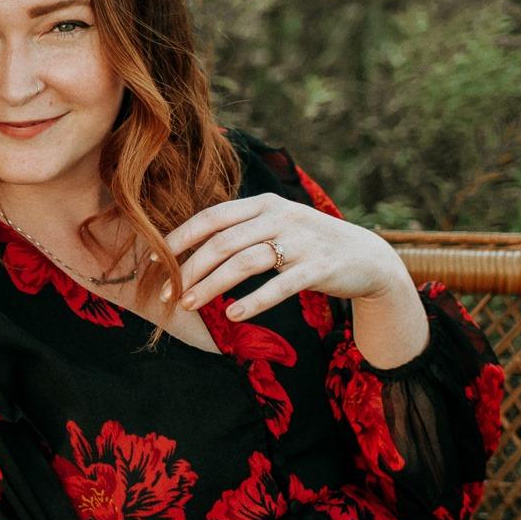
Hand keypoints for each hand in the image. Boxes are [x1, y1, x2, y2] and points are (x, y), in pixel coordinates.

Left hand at [161, 193, 409, 322]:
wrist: (368, 257)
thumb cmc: (309, 244)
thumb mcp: (275, 226)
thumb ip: (240, 231)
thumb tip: (190, 250)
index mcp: (263, 204)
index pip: (211, 217)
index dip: (179, 237)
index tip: (153, 259)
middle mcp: (279, 216)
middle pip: (221, 242)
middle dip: (188, 268)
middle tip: (167, 293)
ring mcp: (301, 240)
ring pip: (244, 263)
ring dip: (211, 286)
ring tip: (188, 304)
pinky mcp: (319, 267)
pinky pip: (280, 285)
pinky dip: (254, 301)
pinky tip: (234, 315)